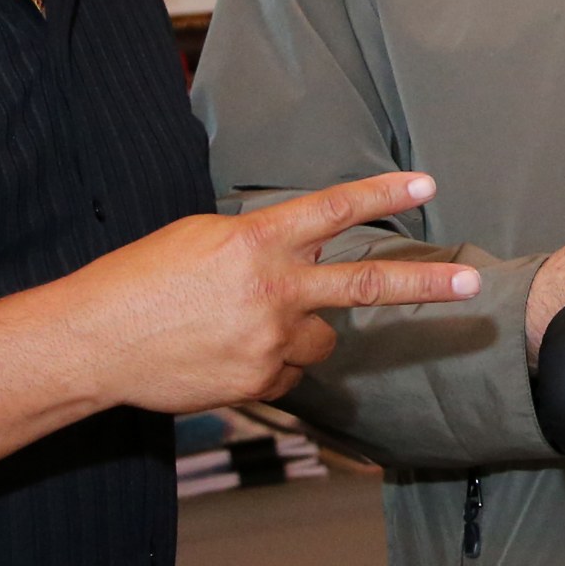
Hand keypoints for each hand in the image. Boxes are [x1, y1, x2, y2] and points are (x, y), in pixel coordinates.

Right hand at [66, 173, 475, 411]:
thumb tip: (299, 255)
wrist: (94, 342)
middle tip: (470, 284)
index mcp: (256, 242)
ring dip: (302, 330)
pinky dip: (272, 362)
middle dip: (425, 286)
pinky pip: (290, 370)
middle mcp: (272, 290)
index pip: (333, 210)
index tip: (425, 185)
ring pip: (323, 337)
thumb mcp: (201, 239)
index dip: (382, 194)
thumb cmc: (141, 280)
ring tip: (242, 325)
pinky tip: (225, 353)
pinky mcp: (259, 380)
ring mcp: (269, 340)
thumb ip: (259, 245)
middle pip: (366, 287)